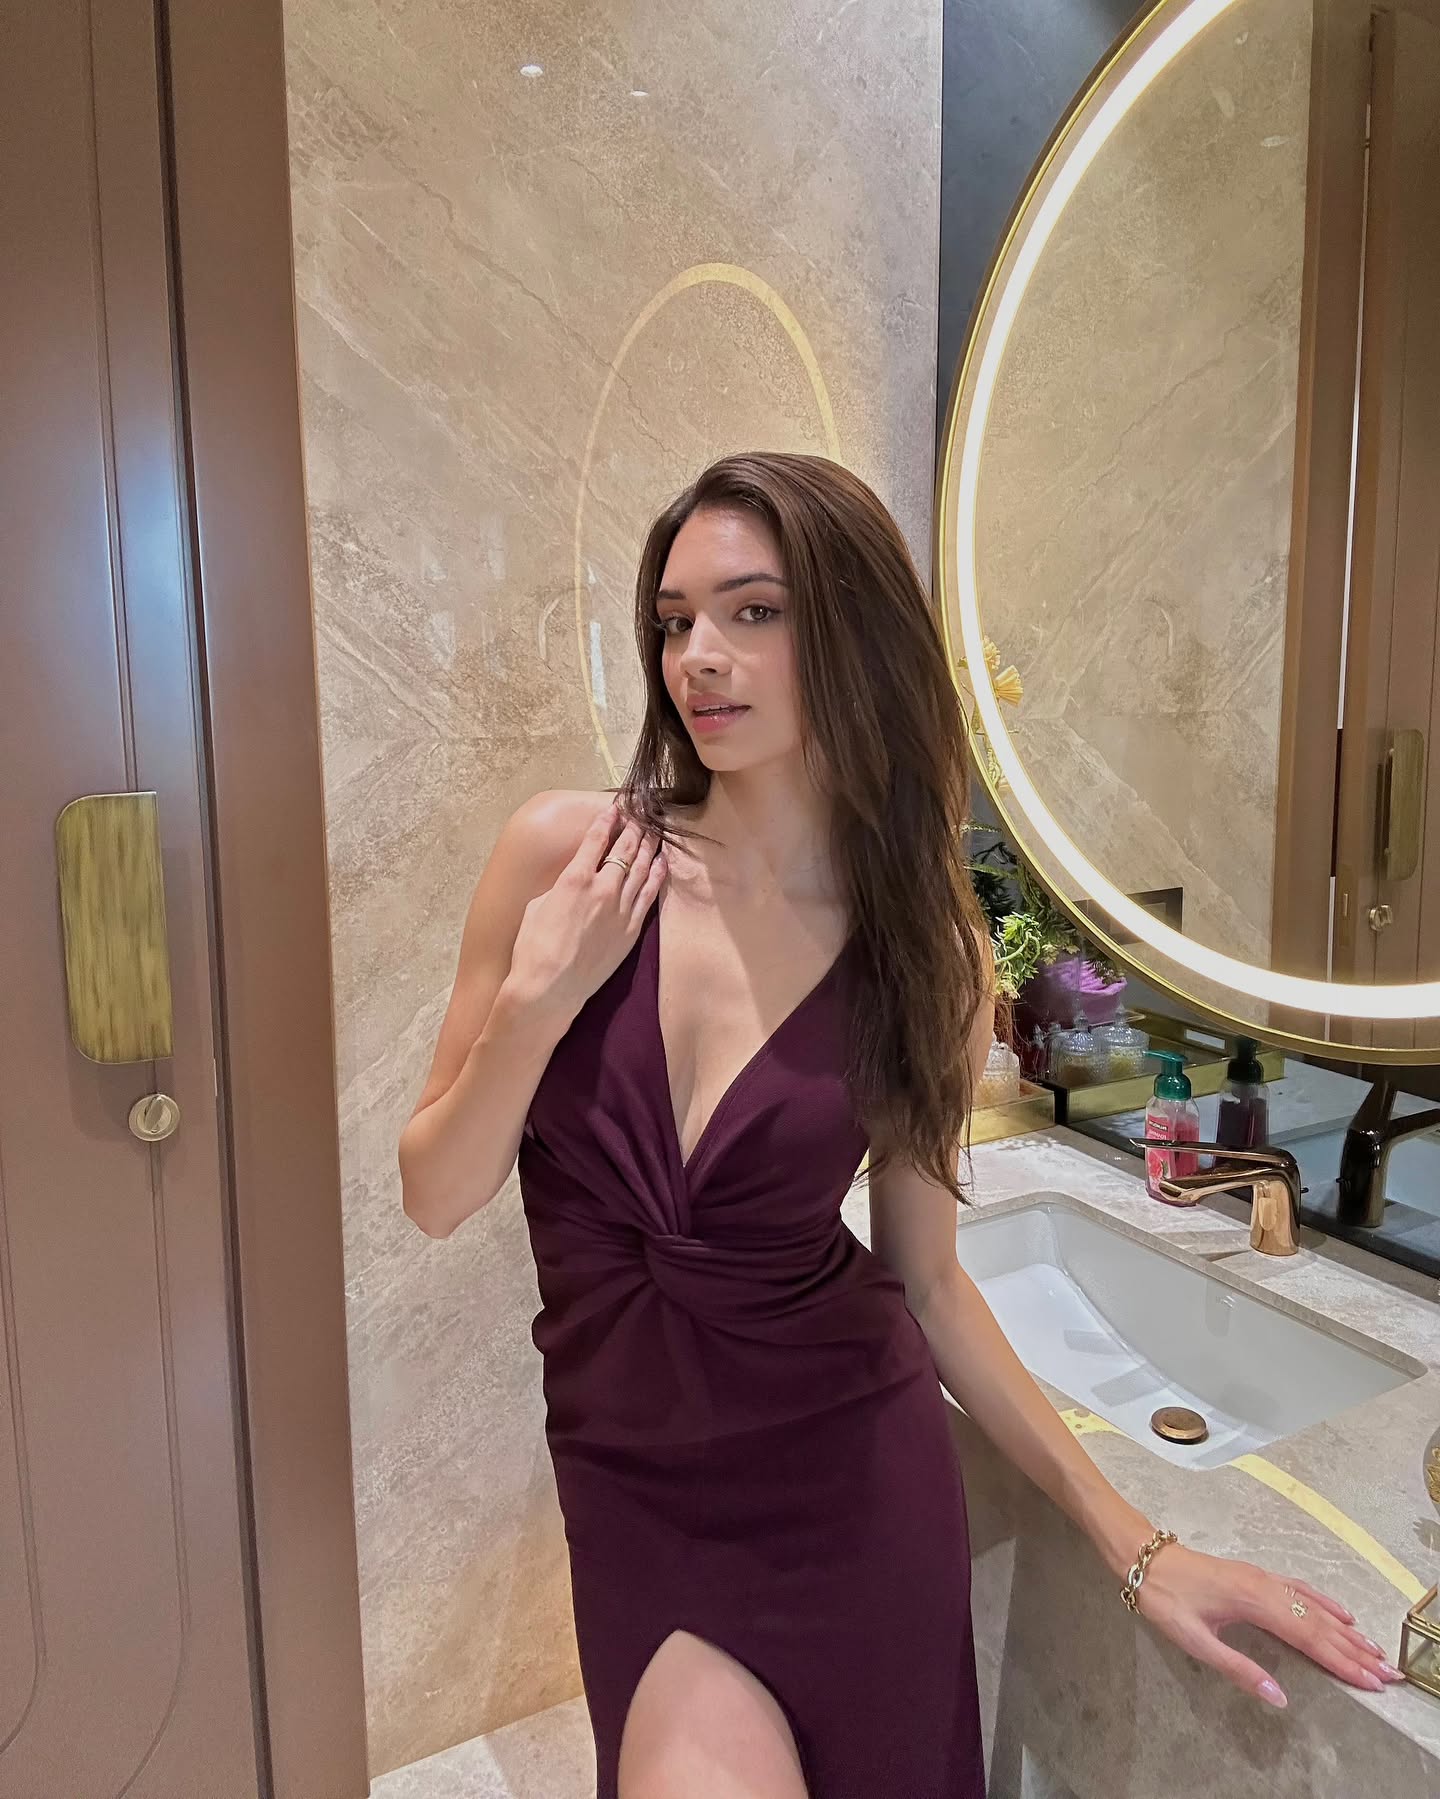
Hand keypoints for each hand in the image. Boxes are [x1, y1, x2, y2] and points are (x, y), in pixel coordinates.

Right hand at [505, 804, 665, 1024]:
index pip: (596, 840)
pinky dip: (657, 876)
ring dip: (649, 847)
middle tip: (641, 816)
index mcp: (574, 879)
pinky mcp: (631, 931)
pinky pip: (649, 896)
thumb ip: (559, 887)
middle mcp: (602, 889)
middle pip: (625, 850)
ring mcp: (620, 910)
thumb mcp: (537, 906)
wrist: (549, 989)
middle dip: (634, 829)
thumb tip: (570, 883)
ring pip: (642, 870)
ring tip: (655, 832)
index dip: (607, 821)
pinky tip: (661, 864)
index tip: (615, 810)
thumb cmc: (533, 949)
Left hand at [1133, 1540, 1405, 1706]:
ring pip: (1314, 1606)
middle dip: (1355, 1650)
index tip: (1371, 1681)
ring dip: (1347, 1629)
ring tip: (1375, 1650)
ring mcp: (1263, 1578)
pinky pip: (1301, 1590)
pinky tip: (1340, 1613)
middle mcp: (1266, 1586)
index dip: (1342, 1661)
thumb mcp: (1195, 1640)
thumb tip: (1278, 1698)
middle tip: (1388, 1674)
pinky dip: (1326, 1603)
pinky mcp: (1257, 1576)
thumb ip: (1239, 1669)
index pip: (1309, 1637)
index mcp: (1254, 1602)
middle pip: (1319, 1623)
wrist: (1145, 1558)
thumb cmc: (1167, 1599)